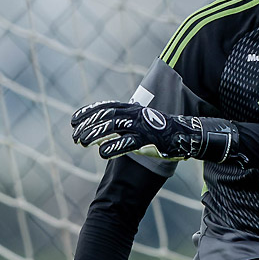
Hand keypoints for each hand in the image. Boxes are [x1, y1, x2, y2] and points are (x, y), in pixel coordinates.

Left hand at [71, 100, 237, 161]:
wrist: (184, 135)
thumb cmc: (159, 131)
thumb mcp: (140, 122)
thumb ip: (122, 123)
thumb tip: (100, 130)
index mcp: (133, 109)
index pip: (106, 107)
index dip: (88, 112)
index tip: (73, 119)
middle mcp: (136, 115)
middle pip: (106, 116)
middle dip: (88, 125)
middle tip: (74, 136)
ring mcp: (142, 127)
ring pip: (113, 127)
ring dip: (95, 134)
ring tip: (81, 142)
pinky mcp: (148, 141)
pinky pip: (127, 142)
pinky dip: (113, 147)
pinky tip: (102, 152)